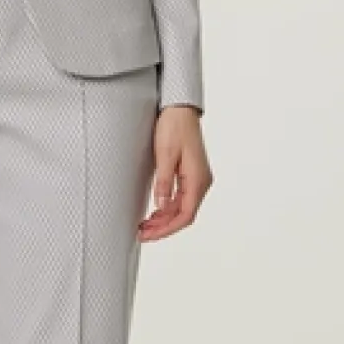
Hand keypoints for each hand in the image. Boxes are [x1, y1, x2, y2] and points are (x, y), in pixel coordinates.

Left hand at [138, 106, 211, 241]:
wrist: (180, 109)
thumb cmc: (174, 127)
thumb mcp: (164, 155)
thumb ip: (164, 182)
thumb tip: (162, 206)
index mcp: (198, 180)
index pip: (185, 215)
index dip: (167, 229)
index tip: (149, 235)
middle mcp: (201, 181)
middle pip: (184, 214)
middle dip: (163, 227)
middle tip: (142, 233)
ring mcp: (197, 178)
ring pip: (182, 207)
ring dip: (165, 218)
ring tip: (145, 224)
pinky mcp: (191, 174)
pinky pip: (182, 197)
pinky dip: (168, 207)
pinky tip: (155, 211)